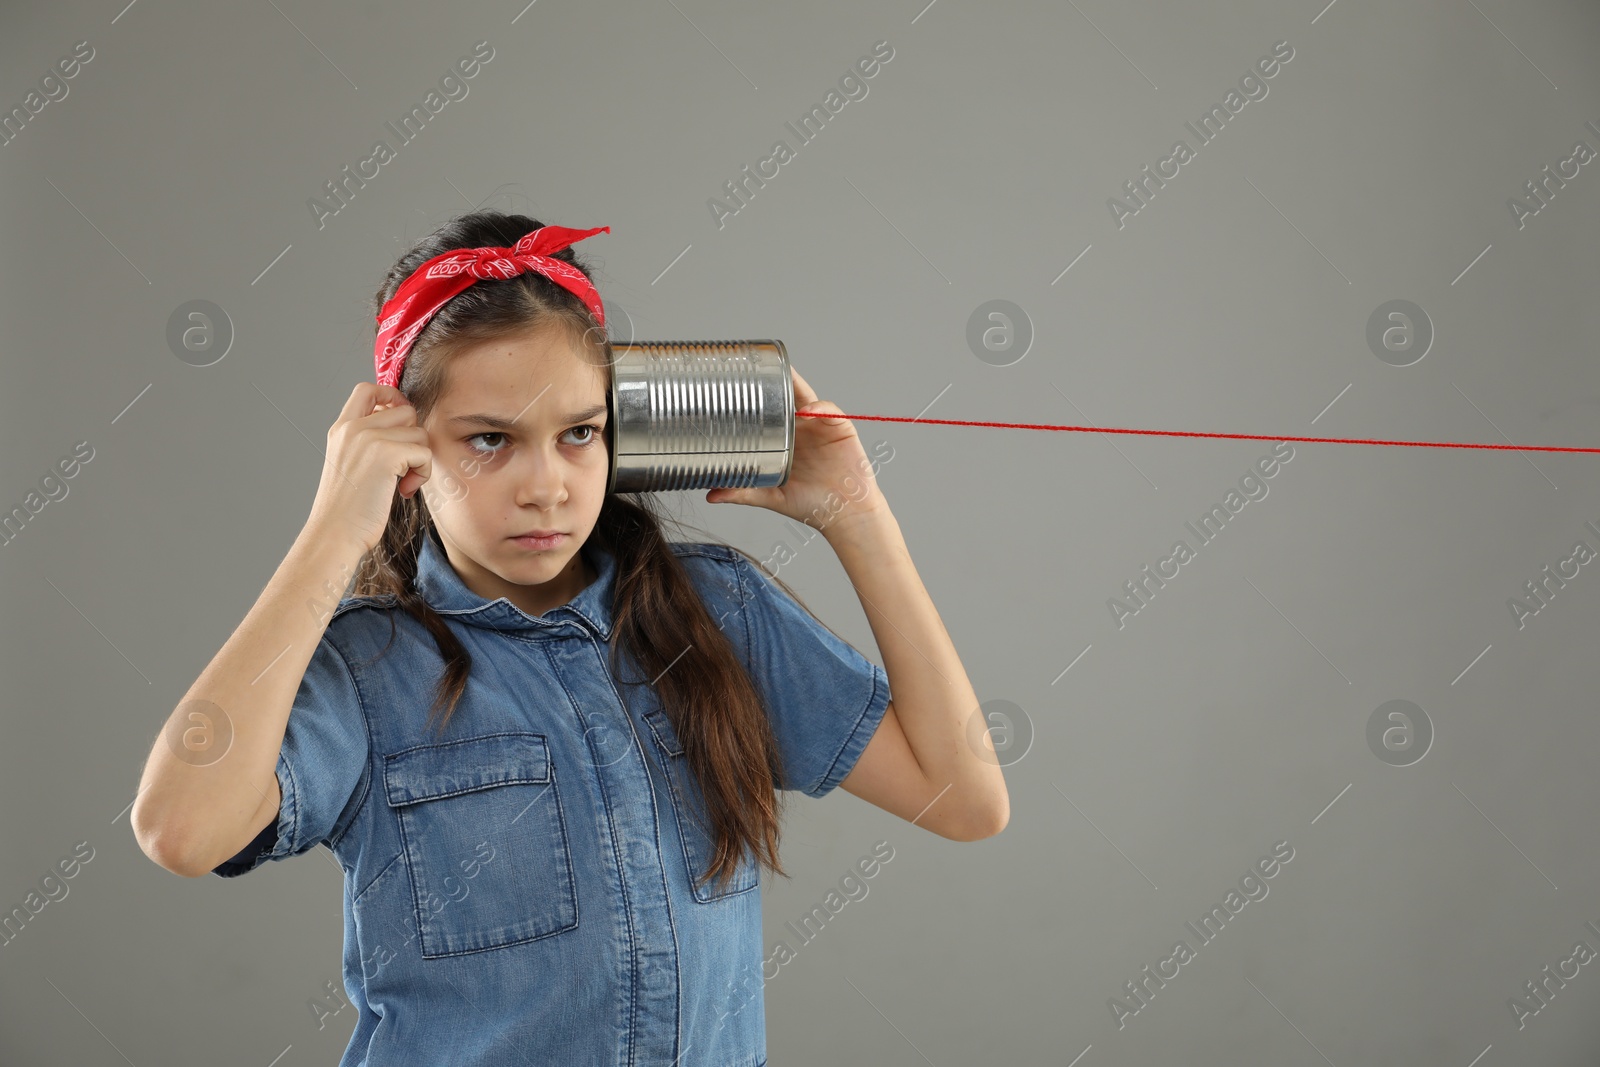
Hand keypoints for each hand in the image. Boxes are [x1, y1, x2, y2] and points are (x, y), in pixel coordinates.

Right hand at [304, 382, 433, 555]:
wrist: (335, 533)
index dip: (391, 396)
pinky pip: (424, 453)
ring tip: (401, 482)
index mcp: (341, 428)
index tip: (401, 422)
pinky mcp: (386, 454)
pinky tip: (403, 491)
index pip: (367, 389)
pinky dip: (422, 474)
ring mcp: (369, 438)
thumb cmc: (347, 508)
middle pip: (405, 410)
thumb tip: (404, 425)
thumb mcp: (349, 463)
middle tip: (402, 467)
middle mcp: (354, 428)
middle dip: (413, 438)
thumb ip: (367, 441)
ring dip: (419, 460)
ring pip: (419, 432)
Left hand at [705, 364, 885, 530]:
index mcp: (784, 439)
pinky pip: (829, 411)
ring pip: (807, 397)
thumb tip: (711, 495)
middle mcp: (801, 428)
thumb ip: (743, 492)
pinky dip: (820, 408)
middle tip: (759, 368)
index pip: (767, 410)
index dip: (755, 396)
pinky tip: (811, 413)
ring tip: (783, 379)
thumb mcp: (770, 496)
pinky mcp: (841, 429)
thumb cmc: (810, 504)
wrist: (844, 514)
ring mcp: (820, 426)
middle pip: (786, 396)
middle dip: (774, 380)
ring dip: (796, 386)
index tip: (736, 383)